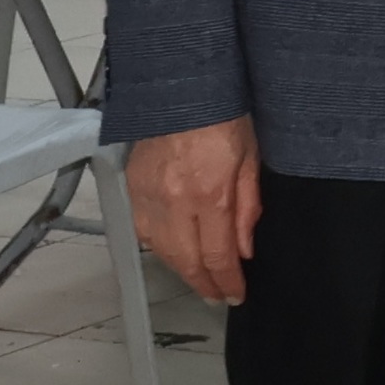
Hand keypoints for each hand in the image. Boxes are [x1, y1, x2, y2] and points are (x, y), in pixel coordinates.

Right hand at [130, 118, 263, 304]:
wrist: (182, 89)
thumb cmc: (223, 117)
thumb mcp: (251, 160)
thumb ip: (247, 208)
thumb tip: (244, 249)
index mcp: (210, 195)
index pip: (217, 255)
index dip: (227, 282)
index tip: (235, 294)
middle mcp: (176, 202)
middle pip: (186, 261)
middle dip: (204, 284)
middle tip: (218, 295)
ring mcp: (149, 196)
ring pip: (161, 250)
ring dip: (181, 269)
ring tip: (199, 279)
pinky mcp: (133, 187)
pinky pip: (143, 229)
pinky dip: (158, 246)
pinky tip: (172, 251)